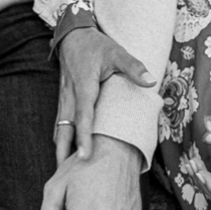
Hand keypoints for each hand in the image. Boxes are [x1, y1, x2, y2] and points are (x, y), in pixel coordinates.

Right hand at [56, 28, 154, 163]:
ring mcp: (64, 98)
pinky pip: (60, 122)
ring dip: (60, 147)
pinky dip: (61, 137)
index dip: (84, 137)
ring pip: (59, 127)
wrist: (72, 35)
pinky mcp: (63, 98)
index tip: (83, 156)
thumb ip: (133, 67)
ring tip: (63, 169)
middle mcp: (70, 95)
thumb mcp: (117, 52)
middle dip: (64, 151)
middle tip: (65, 174)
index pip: (83, 116)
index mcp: (84, 86)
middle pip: (64, 129)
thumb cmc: (96, 45)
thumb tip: (150, 81)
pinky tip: (64, 149)